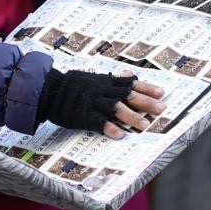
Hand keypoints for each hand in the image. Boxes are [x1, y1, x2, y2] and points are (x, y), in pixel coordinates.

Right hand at [36, 69, 166, 139]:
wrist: (49, 90)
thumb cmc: (73, 85)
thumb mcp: (94, 78)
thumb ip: (113, 79)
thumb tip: (130, 75)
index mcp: (105, 81)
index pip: (130, 84)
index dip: (146, 88)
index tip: (162, 93)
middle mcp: (101, 90)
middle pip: (127, 95)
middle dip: (145, 102)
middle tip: (161, 109)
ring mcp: (92, 102)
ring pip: (115, 108)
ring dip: (131, 116)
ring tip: (144, 125)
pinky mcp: (82, 115)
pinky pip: (97, 122)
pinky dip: (109, 128)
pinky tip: (119, 134)